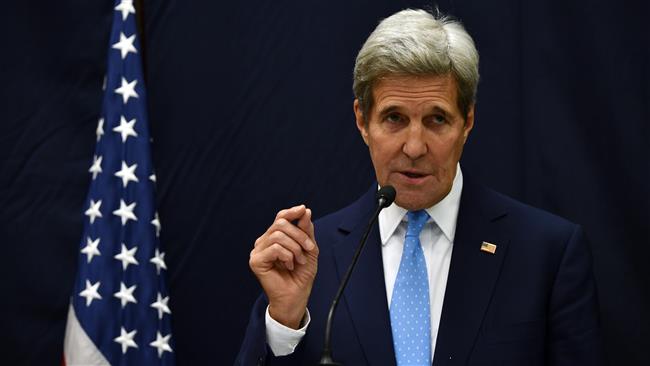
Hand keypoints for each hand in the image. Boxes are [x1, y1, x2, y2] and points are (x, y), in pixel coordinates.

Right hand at [249, 205, 318, 328]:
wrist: (296, 296)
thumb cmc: (301, 274)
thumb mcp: (309, 248)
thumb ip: (306, 230)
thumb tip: (305, 210)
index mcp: (274, 237)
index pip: (280, 217)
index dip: (292, 212)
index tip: (303, 209)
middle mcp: (264, 241)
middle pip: (280, 223)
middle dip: (299, 234)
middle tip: (309, 248)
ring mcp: (258, 251)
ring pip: (278, 235)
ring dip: (295, 248)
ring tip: (299, 261)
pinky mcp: (256, 261)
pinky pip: (275, 248)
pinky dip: (287, 256)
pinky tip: (289, 266)